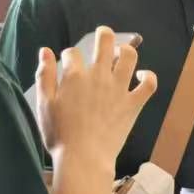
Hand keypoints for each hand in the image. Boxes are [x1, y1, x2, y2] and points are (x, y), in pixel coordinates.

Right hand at [37, 27, 156, 193]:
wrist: (83, 159)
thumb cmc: (60, 135)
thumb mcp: (44, 104)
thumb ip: (44, 76)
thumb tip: (45, 51)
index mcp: (75, 76)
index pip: (72, 53)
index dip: (68, 56)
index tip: (67, 64)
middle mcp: (99, 76)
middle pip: (105, 42)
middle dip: (103, 34)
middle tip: (103, 35)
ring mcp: (118, 89)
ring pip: (129, 56)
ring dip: (126, 50)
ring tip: (121, 52)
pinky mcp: (133, 104)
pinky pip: (149, 85)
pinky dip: (148, 77)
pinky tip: (141, 76)